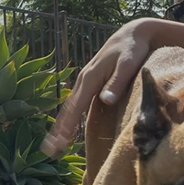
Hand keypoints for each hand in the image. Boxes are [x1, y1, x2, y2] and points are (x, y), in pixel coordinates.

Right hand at [44, 18, 159, 154]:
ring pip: (71, 107)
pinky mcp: (92, 83)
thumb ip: (117, 83)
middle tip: (49, 151)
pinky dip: (71, 118)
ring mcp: (87, 81)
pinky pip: (78, 103)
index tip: (59, 143)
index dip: (66, 126)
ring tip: (54, 145)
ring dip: (62, 126)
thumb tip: (105, 101)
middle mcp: (84, 80)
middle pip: (68, 109)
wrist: (134, 33)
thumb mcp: (128, 64)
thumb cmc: (133, 49)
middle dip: (57, 130)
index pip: (76, 107)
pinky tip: (69, 129)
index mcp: (91, 77)